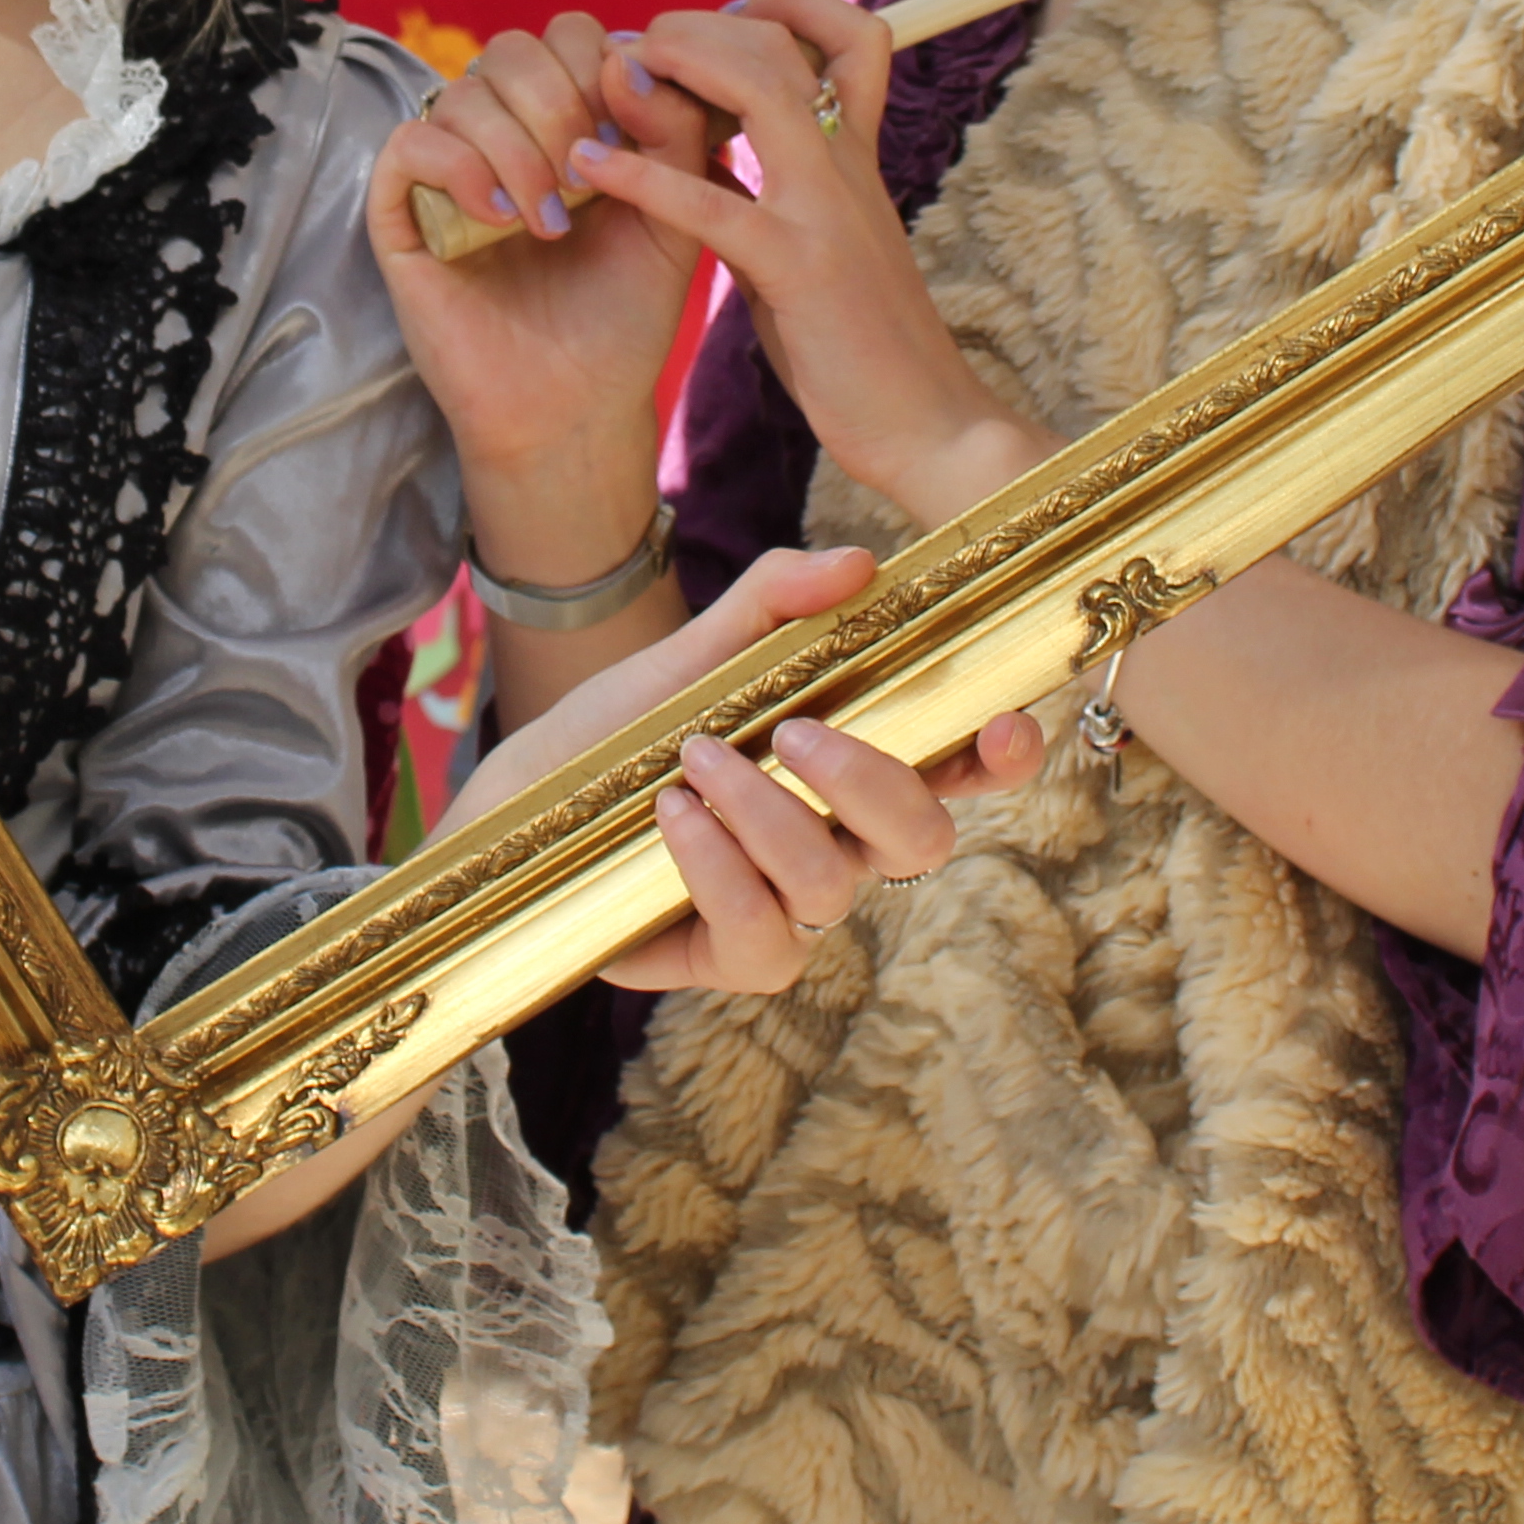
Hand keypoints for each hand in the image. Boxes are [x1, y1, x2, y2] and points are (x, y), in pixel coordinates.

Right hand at [367, 12, 717, 505]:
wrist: (579, 405)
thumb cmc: (624, 312)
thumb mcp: (675, 209)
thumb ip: (673, 128)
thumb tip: (626, 58)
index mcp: (564, 122)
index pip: (570, 35)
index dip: (604, 67)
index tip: (633, 135)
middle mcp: (501, 134)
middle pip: (513, 49)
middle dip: (560, 103)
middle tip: (587, 177)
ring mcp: (449, 171)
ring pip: (463, 93)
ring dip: (518, 149)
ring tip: (551, 222)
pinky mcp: (403, 215)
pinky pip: (409, 145)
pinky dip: (459, 168)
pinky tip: (500, 219)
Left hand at [438, 543, 1041, 995]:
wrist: (519, 796)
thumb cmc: (625, 726)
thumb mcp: (695, 650)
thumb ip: (775, 602)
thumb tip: (858, 563)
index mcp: (855, 769)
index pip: (962, 772)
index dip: (1004, 759)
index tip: (1005, 721)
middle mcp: (842, 844)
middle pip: (924, 839)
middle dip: (872, 781)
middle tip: (795, 730)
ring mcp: (792, 910)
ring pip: (834, 885)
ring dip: (768, 813)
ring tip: (695, 760)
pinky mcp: (733, 960)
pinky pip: (764, 937)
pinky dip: (720, 869)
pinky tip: (671, 817)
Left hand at [567, 0, 1049, 535]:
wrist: (929, 426)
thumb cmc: (865, 347)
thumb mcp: (817, 252)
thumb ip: (772, 201)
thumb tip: (713, 165)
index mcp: (857, 161)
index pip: (850, 39)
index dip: (784, 10)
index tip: (720, 23)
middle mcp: (846, 168)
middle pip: (786, 44)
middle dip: (703, 26)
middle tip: (644, 43)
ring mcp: (825, 211)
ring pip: (759, 88)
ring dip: (677, 64)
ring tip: (615, 74)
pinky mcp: (797, 268)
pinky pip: (710, 202)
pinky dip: (639, 174)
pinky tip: (588, 166)